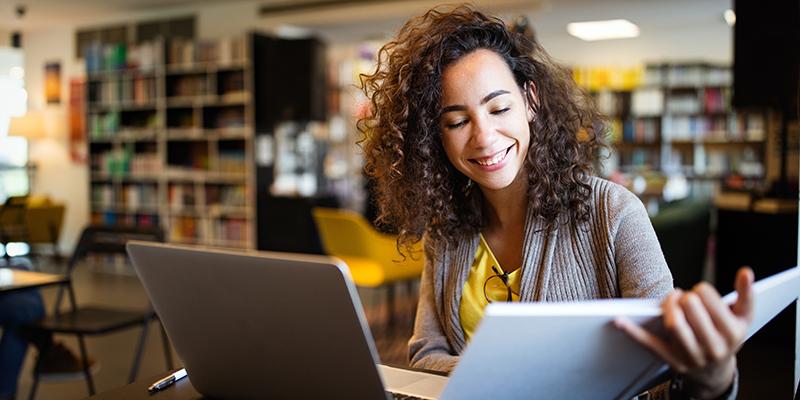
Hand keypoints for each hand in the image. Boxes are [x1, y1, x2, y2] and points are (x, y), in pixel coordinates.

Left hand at [615, 267, 754, 398]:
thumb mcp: (743, 318)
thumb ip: (746, 294)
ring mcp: (692, 356)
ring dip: (668, 307)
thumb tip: (745, 271)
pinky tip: (619, 320)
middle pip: (690, 310)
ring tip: (671, 301)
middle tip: (685, 298)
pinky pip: (650, 345)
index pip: (709, 300)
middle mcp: (713, 346)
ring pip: (674, 325)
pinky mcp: (672, 361)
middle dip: (685, 297)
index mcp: (731, 332)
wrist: (716, 373)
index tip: (700, 292)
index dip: (701, 291)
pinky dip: (633, 333)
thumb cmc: (727, 337)